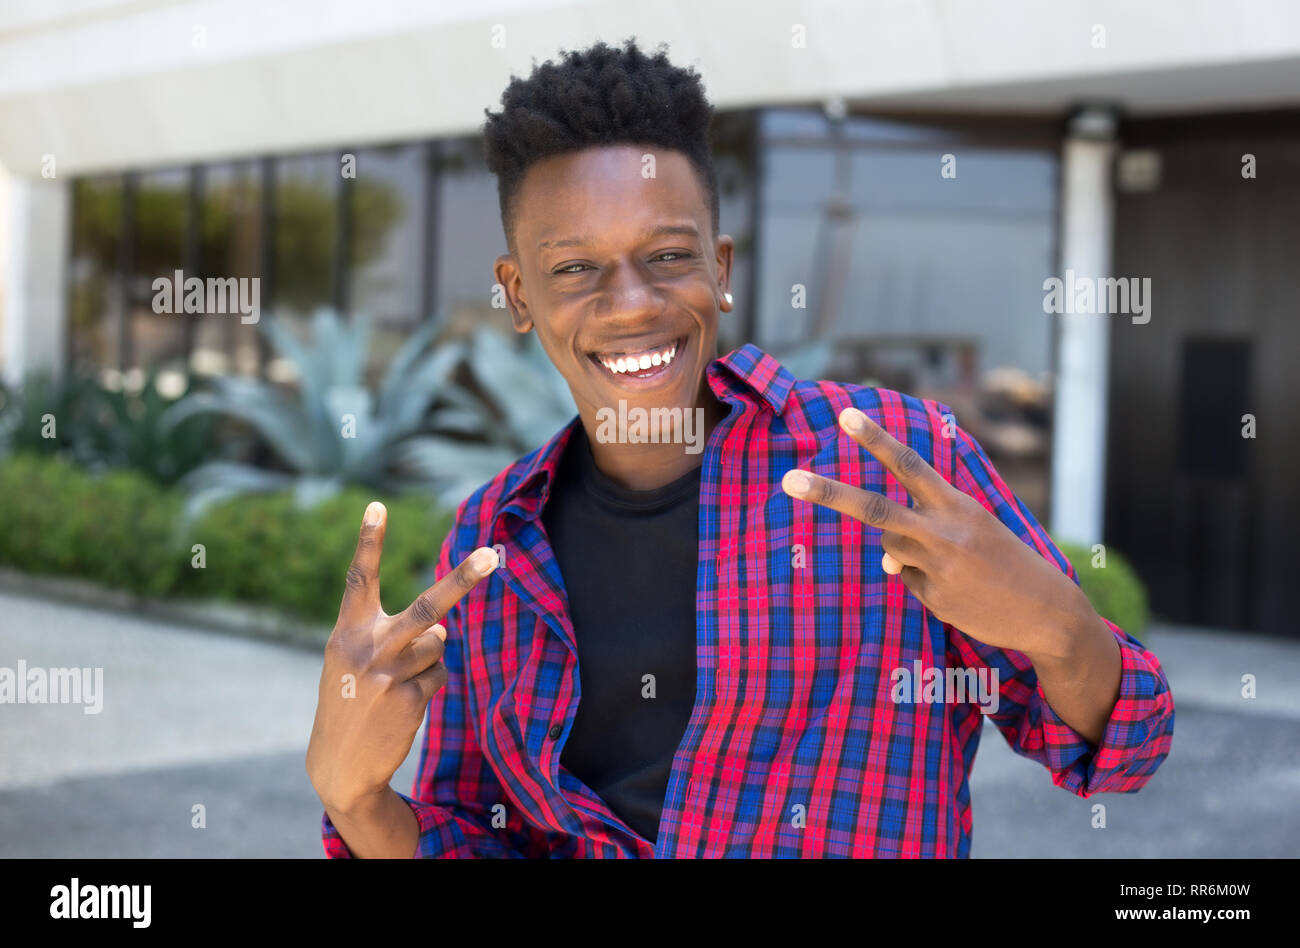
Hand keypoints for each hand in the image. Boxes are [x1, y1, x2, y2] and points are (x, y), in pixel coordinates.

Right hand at [306, 501, 497, 813]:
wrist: (339, 764)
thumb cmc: (351, 700)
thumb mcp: (352, 662)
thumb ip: (391, 635)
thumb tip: (444, 630)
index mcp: (346, 632)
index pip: (359, 579)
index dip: (368, 541)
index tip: (377, 505)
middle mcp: (366, 648)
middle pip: (428, 607)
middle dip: (464, 579)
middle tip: (493, 555)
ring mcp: (389, 674)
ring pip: (439, 645)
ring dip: (428, 660)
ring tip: (397, 684)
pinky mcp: (409, 699)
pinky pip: (440, 675)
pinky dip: (429, 685)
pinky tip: (403, 705)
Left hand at [780, 406, 1094, 657]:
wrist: (1048, 610)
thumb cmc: (1004, 559)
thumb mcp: (973, 529)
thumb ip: (924, 530)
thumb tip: (883, 559)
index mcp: (957, 504)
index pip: (909, 464)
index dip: (875, 439)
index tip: (845, 415)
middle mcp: (945, 532)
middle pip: (875, 508)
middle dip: (828, 493)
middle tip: (788, 479)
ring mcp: (938, 568)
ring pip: (889, 548)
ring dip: (905, 551)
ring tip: (952, 564)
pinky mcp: (935, 600)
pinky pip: (907, 580)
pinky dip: (923, 582)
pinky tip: (958, 590)